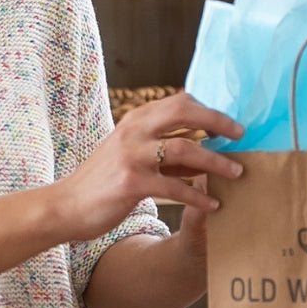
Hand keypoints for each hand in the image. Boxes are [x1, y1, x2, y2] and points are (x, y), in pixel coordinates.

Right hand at [55, 92, 242, 240]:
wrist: (66, 205)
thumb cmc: (102, 182)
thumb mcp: (130, 155)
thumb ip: (162, 148)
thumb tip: (204, 148)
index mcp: (134, 121)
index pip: (178, 102)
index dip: (209, 110)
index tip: (229, 125)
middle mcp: (132, 131)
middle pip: (183, 111)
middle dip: (217, 121)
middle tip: (240, 135)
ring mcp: (131, 156)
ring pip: (185, 149)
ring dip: (216, 161)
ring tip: (237, 173)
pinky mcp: (131, 183)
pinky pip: (175, 186)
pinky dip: (198, 196)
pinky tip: (212, 205)